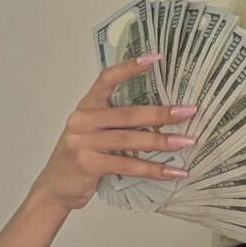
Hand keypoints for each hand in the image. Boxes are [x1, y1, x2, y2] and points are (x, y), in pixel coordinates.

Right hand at [31, 53, 196, 210]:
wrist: (57, 187)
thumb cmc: (83, 157)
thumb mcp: (95, 132)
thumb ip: (118, 123)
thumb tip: (161, 120)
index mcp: (86, 106)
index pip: (107, 79)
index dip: (129, 68)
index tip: (155, 59)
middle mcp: (82, 120)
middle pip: (128, 114)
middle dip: (161, 113)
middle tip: (188, 111)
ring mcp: (83, 142)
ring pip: (130, 139)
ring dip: (161, 142)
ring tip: (186, 142)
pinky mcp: (88, 164)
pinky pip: (127, 165)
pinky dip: (153, 170)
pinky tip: (173, 172)